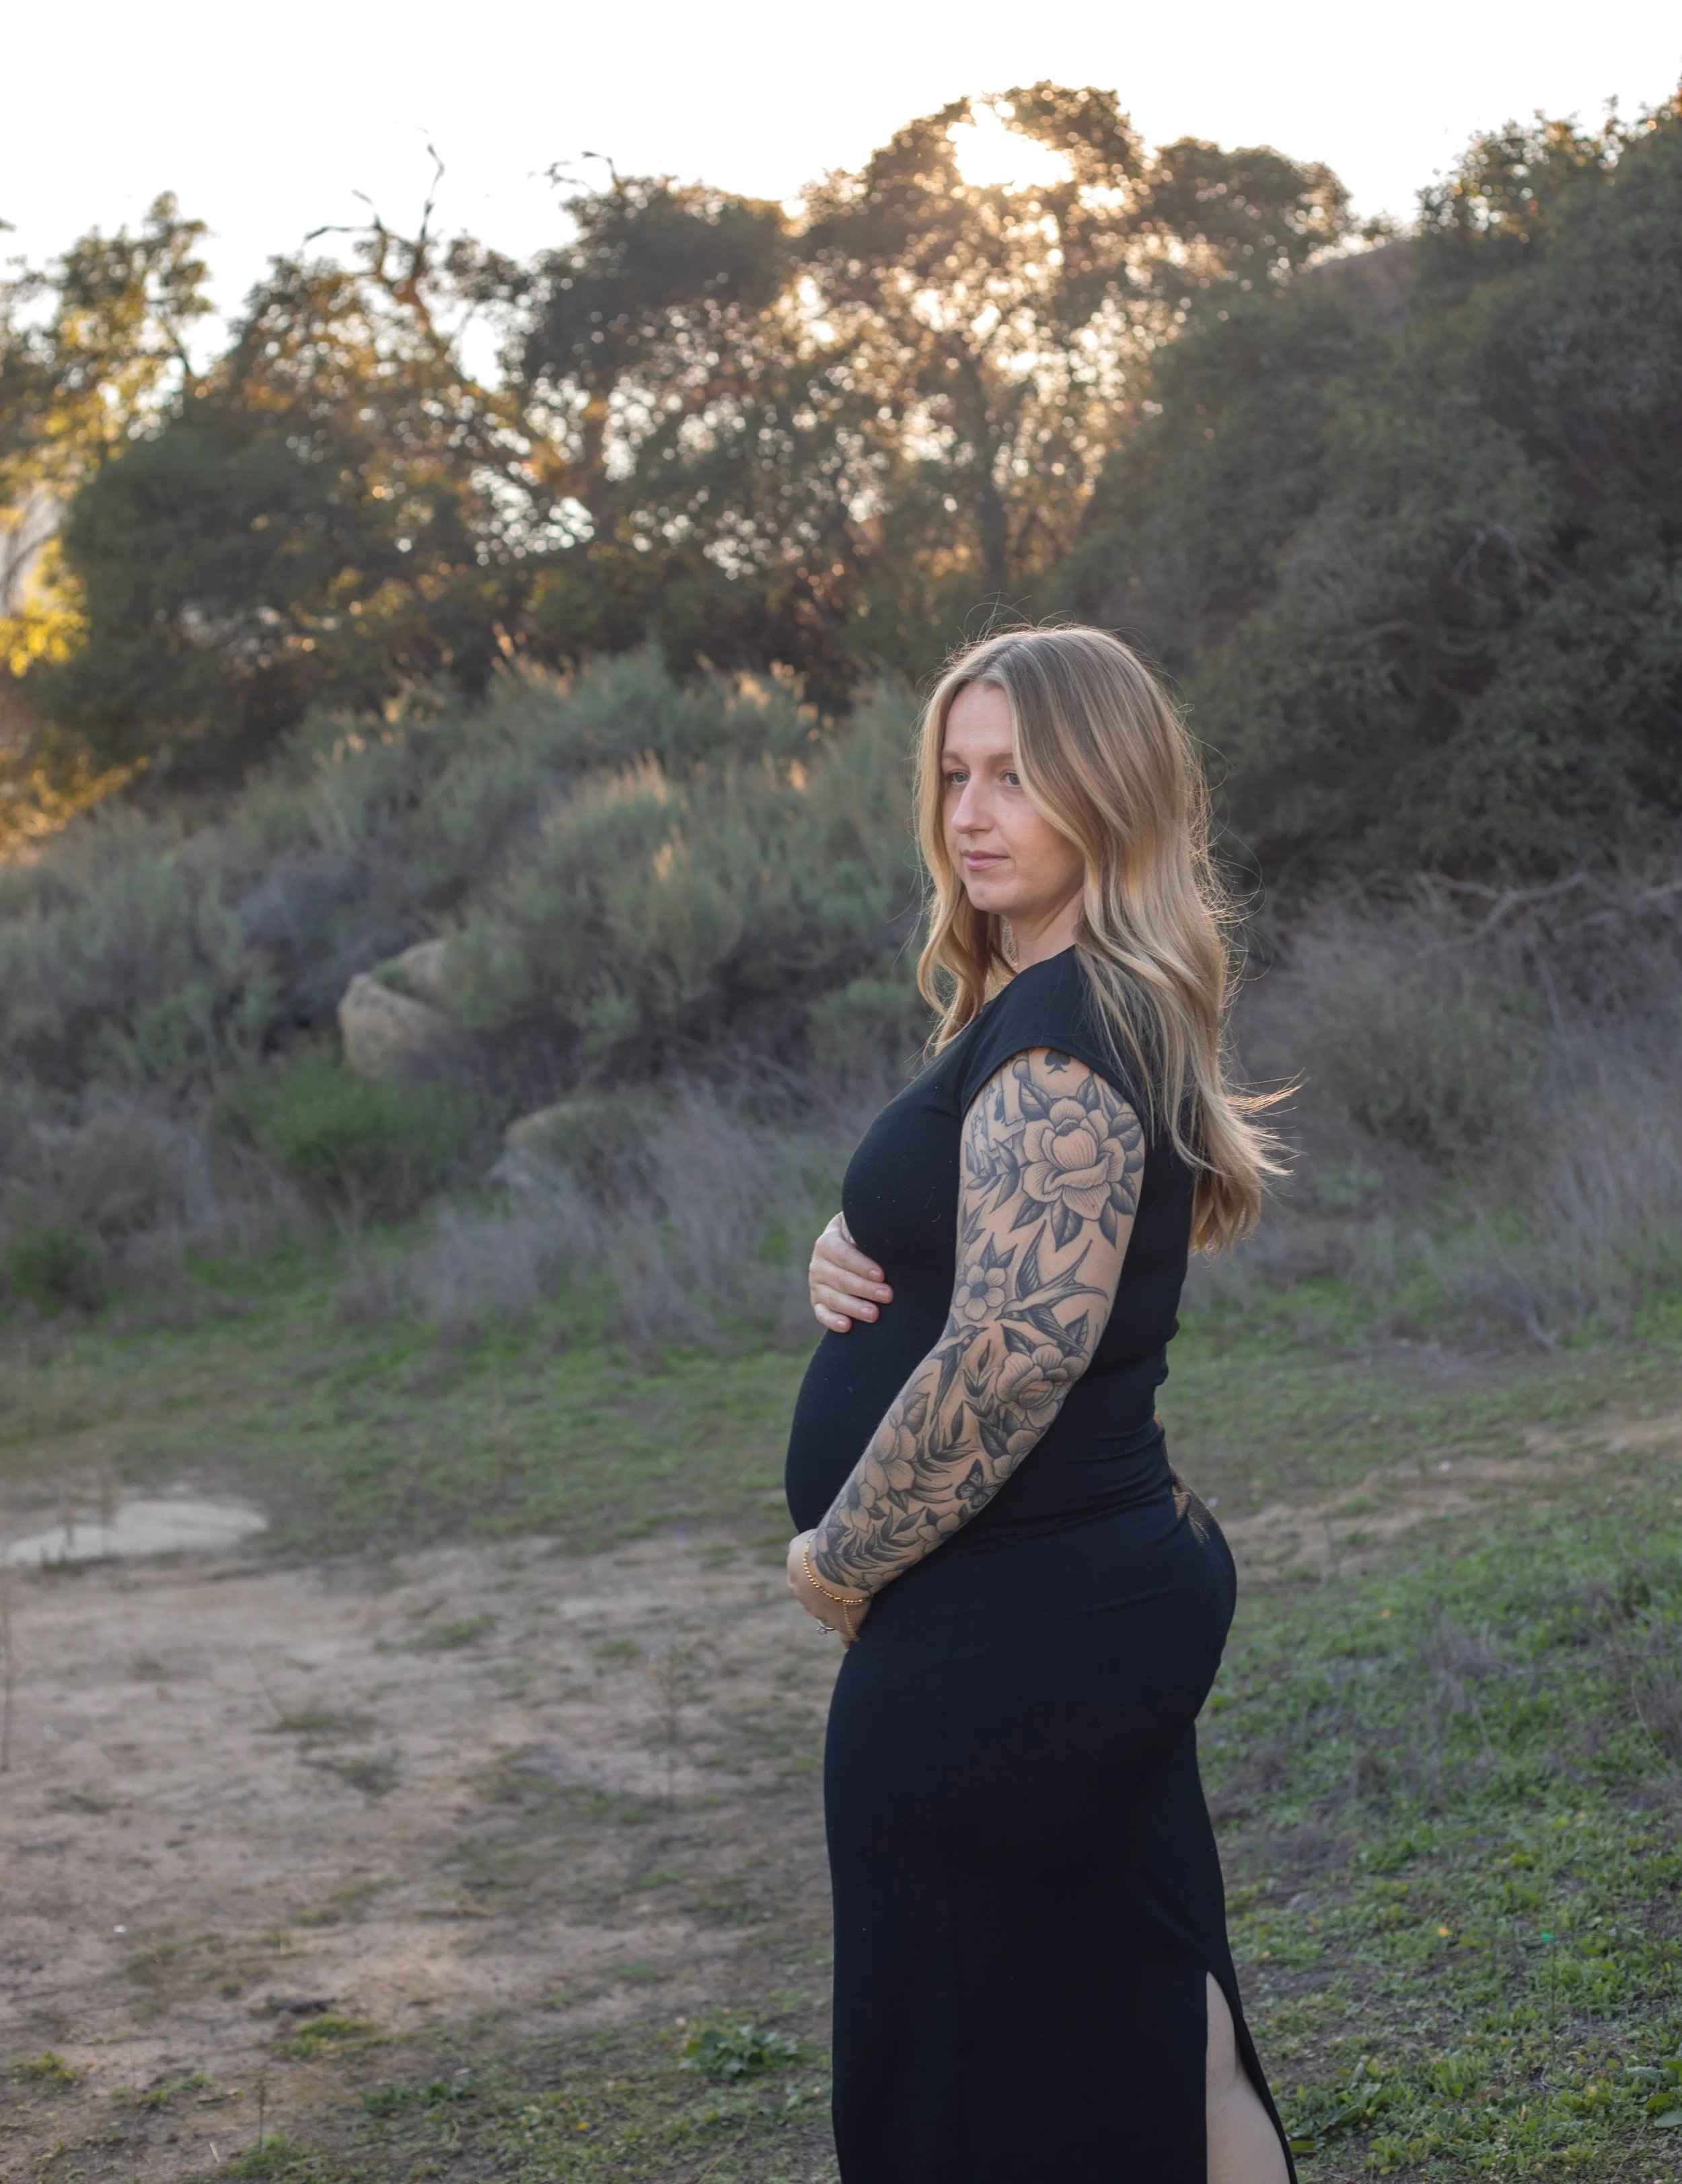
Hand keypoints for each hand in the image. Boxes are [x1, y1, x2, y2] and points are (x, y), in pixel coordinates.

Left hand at [786, 1531, 871, 1644]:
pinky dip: (849, 1639)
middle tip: (839, 1594)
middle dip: (826, 1600)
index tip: (823, 1581)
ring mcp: (826, 1615)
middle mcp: (808, 1602)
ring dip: (838, 1615)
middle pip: (817, 1603)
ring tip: (849, 1615)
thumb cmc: (821, 1548)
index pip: (805, 1586)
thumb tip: (798, 1548)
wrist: (838, 1562)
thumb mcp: (802, 1542)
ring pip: (830, 1618)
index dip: (815, 1583)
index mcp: (797, 1582)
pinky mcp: (844, 1623)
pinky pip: (847, 1635)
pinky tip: (851, 1643)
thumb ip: (798, 1547)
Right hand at [809, 1212, 892, 1334]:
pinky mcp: (817, 1302)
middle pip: (841, 1279)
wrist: (845, 1247)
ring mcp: (816, 1285)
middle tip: (888, 1295)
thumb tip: (869, 1238)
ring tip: (874, 1314)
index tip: (881, 1275)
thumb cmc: (860, 1237)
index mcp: (827, 1243)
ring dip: (854, 1307)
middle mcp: (818, 1265)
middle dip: (865, 1289)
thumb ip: (862, 1230)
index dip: (862, 1266)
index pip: (843, 1255)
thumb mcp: (859, 1227)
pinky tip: (847, 1326)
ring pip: (833, 1298)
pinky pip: (822, 1314)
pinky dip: (832, 1321)